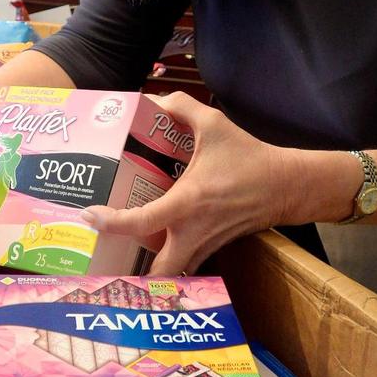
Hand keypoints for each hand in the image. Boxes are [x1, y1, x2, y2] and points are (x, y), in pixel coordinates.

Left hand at [80, 92, 297, 273]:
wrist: (286, 186)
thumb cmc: (249, 158)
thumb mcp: (215, 124)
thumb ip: (182, 107)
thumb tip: (153, 100)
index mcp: (187, 203)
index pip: (140, 223)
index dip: (111, 223)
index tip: (89, 216)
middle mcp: (193, 232)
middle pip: (158, 274)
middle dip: (133, 275)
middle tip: (107, 259)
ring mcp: (205, 245)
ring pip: (173, 274)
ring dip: (151, 275)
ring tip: (125, 262)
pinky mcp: (215, 248)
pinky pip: (187, 265)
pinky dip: (171, 265)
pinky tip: (157, 250)